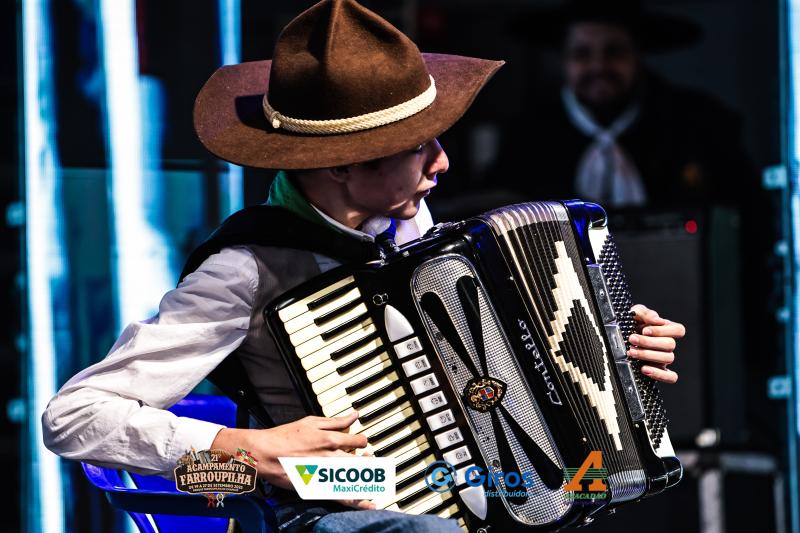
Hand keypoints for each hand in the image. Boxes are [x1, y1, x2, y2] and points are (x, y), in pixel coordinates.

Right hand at [211, 411, 374, 508]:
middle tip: (368, 461)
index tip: (361, 446)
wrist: (265, 453)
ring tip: (372, 481)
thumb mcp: (311, 422)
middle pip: (361, 462)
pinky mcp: (317, 488)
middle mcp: (331, 457)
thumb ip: (335, 421)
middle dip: (368, 462)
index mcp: (330, 439)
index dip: (363, 444)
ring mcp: (325, 474)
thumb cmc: (285, 436)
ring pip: (355, 480)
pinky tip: (368, 504)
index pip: (359, 442)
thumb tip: (353, 415)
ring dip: (367, 481)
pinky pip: (341, 497)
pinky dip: (357, 501)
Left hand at [627, 304, 684, 383]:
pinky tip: (644, 369)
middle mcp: (668, 344)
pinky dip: (660, 374)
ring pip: (667, 358)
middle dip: (649, 342)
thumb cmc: (631, 323)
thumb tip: (656, 320)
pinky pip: (670, 376)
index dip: (663, 331)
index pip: (679, 330)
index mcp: (666, 329)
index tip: (645, 330)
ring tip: (631, 352)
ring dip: (648, 355)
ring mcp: (665, 358)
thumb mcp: (635, 313)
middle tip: (632, 339)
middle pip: (670, 345)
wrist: (618, 337)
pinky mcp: (659, 370)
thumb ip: (645, 313)